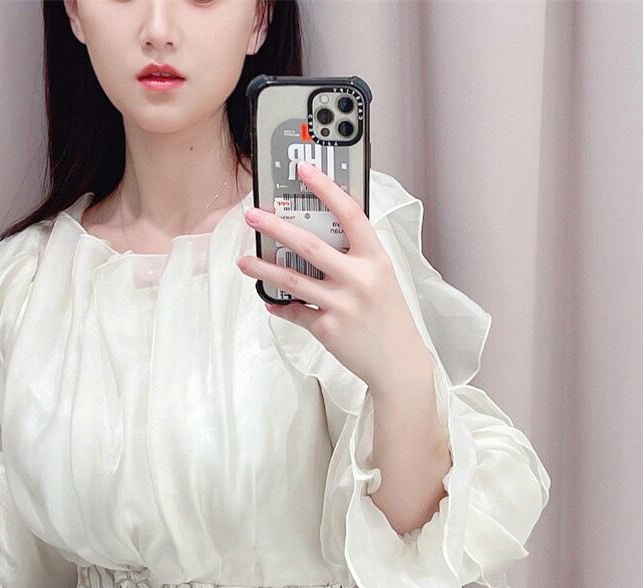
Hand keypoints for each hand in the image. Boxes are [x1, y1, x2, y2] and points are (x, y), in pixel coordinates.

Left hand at [237, 160, 431, 396]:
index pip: (349, 213)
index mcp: (375, 258)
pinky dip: (281, 307)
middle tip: (253, 216)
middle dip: (276, 227)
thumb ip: (356, 258)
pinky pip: (296, 312)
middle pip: (309, 245)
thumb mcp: (381, 278)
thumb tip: (319, 238)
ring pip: (293, 280)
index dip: (325, 189)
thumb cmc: (389, 318)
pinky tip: (270, 301)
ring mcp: (342, 305)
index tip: (303, 170)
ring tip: (245, 260)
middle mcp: (359, 278)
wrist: (398, 362)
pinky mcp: (328, 329)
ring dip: (264, 269)